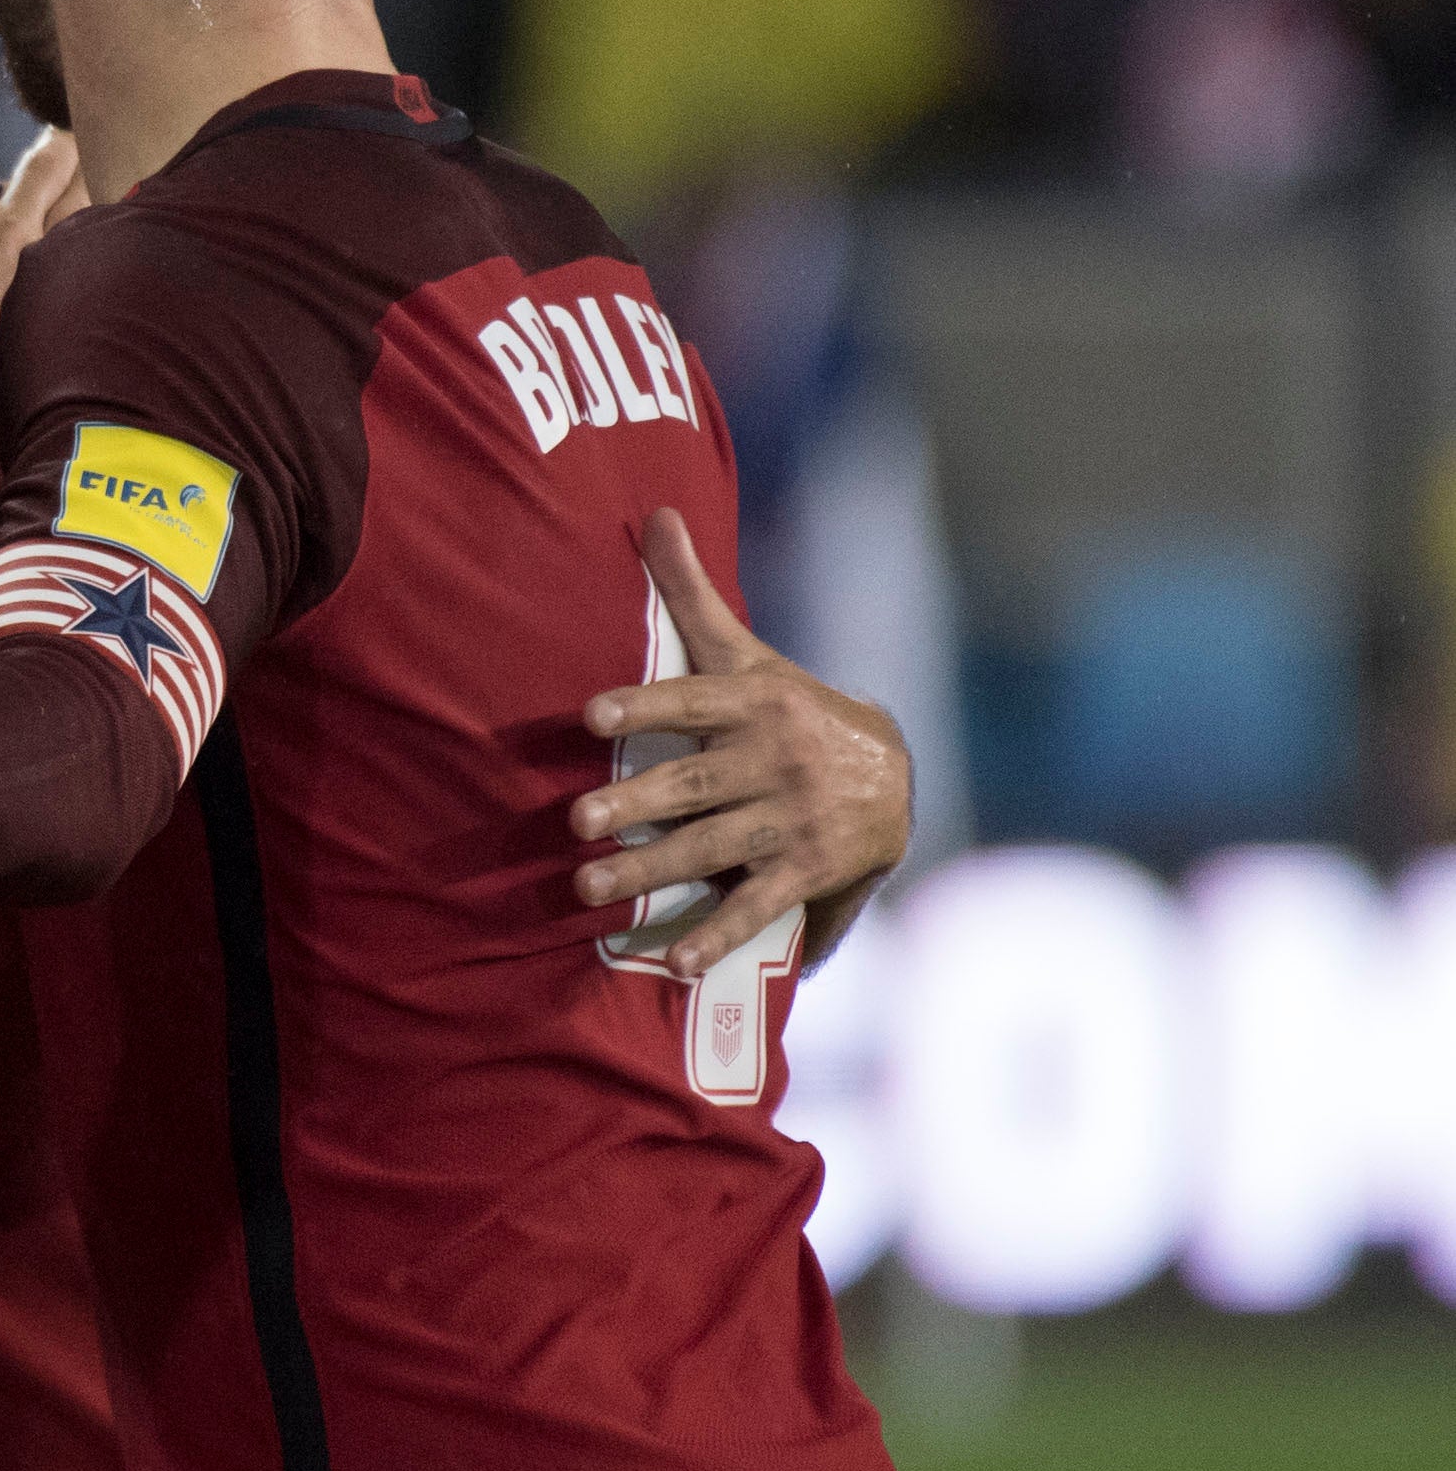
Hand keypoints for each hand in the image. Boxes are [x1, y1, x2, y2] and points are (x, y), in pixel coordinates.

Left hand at [571, 508, 911, 975]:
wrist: (894, 773)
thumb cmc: (788, 708)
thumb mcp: (747, 653)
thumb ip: (692, 593)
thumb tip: (656, 510)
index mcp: (754, 704)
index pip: (692, 701)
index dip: (644, 706)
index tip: (591, 715)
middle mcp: (774, 761)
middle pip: (696, 785)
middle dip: (638, 803)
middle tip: (575, 818)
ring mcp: (792, 819)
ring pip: (713, 849)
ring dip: (652, 872)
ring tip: (587, 887)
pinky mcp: (807, 870)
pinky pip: (759, 907)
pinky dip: (719, 935)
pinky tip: (676, 960)